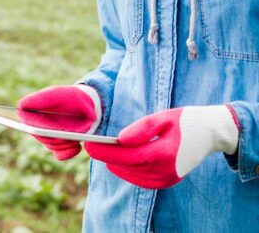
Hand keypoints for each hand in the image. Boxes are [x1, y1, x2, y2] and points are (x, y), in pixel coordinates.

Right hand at [17, 85, 101, 159]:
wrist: (90, 104)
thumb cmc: (71, 97)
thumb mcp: (56, 95)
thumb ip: (38, 99)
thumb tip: (20, 106)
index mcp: (35, 112)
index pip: (27, 121)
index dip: (34, 125)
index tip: (42, 129)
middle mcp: (41, 126)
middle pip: (40, 136)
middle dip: (53, 134)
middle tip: (65, 131)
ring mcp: (51, 137)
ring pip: (51, 145)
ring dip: (63, 141)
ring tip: (75, 136)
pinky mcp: (62, 146)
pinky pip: (60, 155)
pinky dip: (67, 152)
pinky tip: (76, 147)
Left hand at [84, 105, 239, 188]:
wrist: (212, 133)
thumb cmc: (186, 120)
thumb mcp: (163, 117)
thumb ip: (141, 128)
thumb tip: (119, 140)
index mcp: (164, 153)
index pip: (126, 156)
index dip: (105, 152)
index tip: (88, 145)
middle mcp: (166, 170)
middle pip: (126, 166)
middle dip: (106, 156)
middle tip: (91, 146)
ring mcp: (168, 179)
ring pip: (132, 175)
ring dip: (115, 164)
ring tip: (102, 151)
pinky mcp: (168, 181)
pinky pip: (141, 180)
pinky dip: (128, 171)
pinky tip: (119, 161)